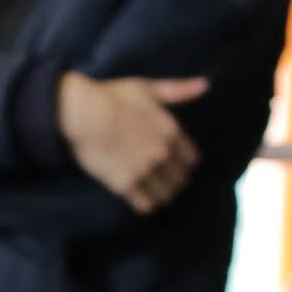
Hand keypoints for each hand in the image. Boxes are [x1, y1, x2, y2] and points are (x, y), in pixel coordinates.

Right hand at [58, 72, 208, 212]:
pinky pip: (145, 205)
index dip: (184, 163)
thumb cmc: (114, 96)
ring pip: (165, 195)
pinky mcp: (126, 186)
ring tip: (152, 191)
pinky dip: (146, 204)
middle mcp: (163, 155)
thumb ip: (179, 90)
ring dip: (162, 195)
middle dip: (174, 180)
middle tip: (162, 179)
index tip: (176, 164)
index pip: (191, 160)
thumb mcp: (149, 87)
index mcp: (172, 133)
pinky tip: (140, 199)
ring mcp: (145, 172)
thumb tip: (206, 85)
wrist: (85, 113)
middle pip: (180, 180)